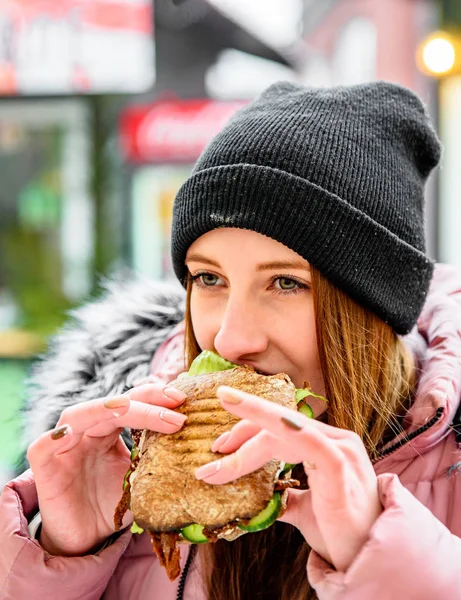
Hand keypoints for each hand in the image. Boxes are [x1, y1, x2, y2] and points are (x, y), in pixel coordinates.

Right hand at [27, 383, 186, 556]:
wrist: (85, 542)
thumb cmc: (113, 506)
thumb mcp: (142, 478)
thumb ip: (160, 457)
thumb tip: (203, 446)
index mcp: (109, 428)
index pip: (133, 402)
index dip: (157, 398)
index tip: (184, 400)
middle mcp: (87, 428)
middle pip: (115, 402)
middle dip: (148, 400)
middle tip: (177, 404)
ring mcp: (64, 442)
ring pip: (86, 413)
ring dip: (118, 410)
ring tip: (149, 415)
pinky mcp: (43, 462)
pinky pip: (45, 442)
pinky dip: (60, 433)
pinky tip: (76, 430)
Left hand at [194, 386, 381, 571]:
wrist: (367, 563)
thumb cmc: (340, 535)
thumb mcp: (305, 510)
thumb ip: (285, 496)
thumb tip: (260, 497)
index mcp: (328, 445)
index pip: (283, 428)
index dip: (250, 431)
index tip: (221, 447)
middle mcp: (335, 440)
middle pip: (281, 423)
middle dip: (243, 429)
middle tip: (214, 446)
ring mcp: (340, 449)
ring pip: (286, 428)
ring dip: (248, 433)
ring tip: (219, 449)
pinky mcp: (340, 464)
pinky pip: (305, 441)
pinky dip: (276, 432)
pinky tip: (248, 443)